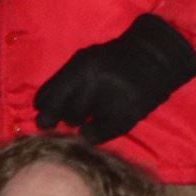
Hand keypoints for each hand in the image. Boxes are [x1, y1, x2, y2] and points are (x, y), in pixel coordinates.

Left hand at [34, 16, 195, 142]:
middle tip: (74, 109)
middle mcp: (93, 84)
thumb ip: (62, 82)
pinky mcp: (124, 117)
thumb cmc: (114, 60)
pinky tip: (97, 124)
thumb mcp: (85, 60)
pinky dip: (92, 134)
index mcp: (80, 68)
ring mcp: (110, 102)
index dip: (44, 107)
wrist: (154, 59)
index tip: (45, 111)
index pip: (47, 97)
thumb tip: (40, 109)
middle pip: (62, 112)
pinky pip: (96, 136)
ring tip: (91, 112)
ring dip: (79, 122)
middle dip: (64, 114)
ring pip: (77, 125)